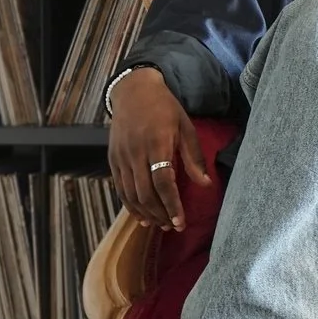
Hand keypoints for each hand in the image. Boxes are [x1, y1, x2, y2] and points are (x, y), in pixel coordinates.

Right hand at [107, 68, 211, 231]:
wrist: (133, 91)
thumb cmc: (165, 109)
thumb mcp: (185, 127)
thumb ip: (193, 158)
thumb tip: (205, 184)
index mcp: (156, 144)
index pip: (163, 182)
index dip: (172, 205)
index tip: (180, 222)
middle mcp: (135, 153)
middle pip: (145, 193)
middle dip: (160, 214)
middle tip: (173, 227)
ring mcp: (121, 157)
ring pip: (131, 195)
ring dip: (146, 213)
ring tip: (161, 225)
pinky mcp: (112, 160)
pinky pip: (120, 189)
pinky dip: (130, 206)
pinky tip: (142, 217)